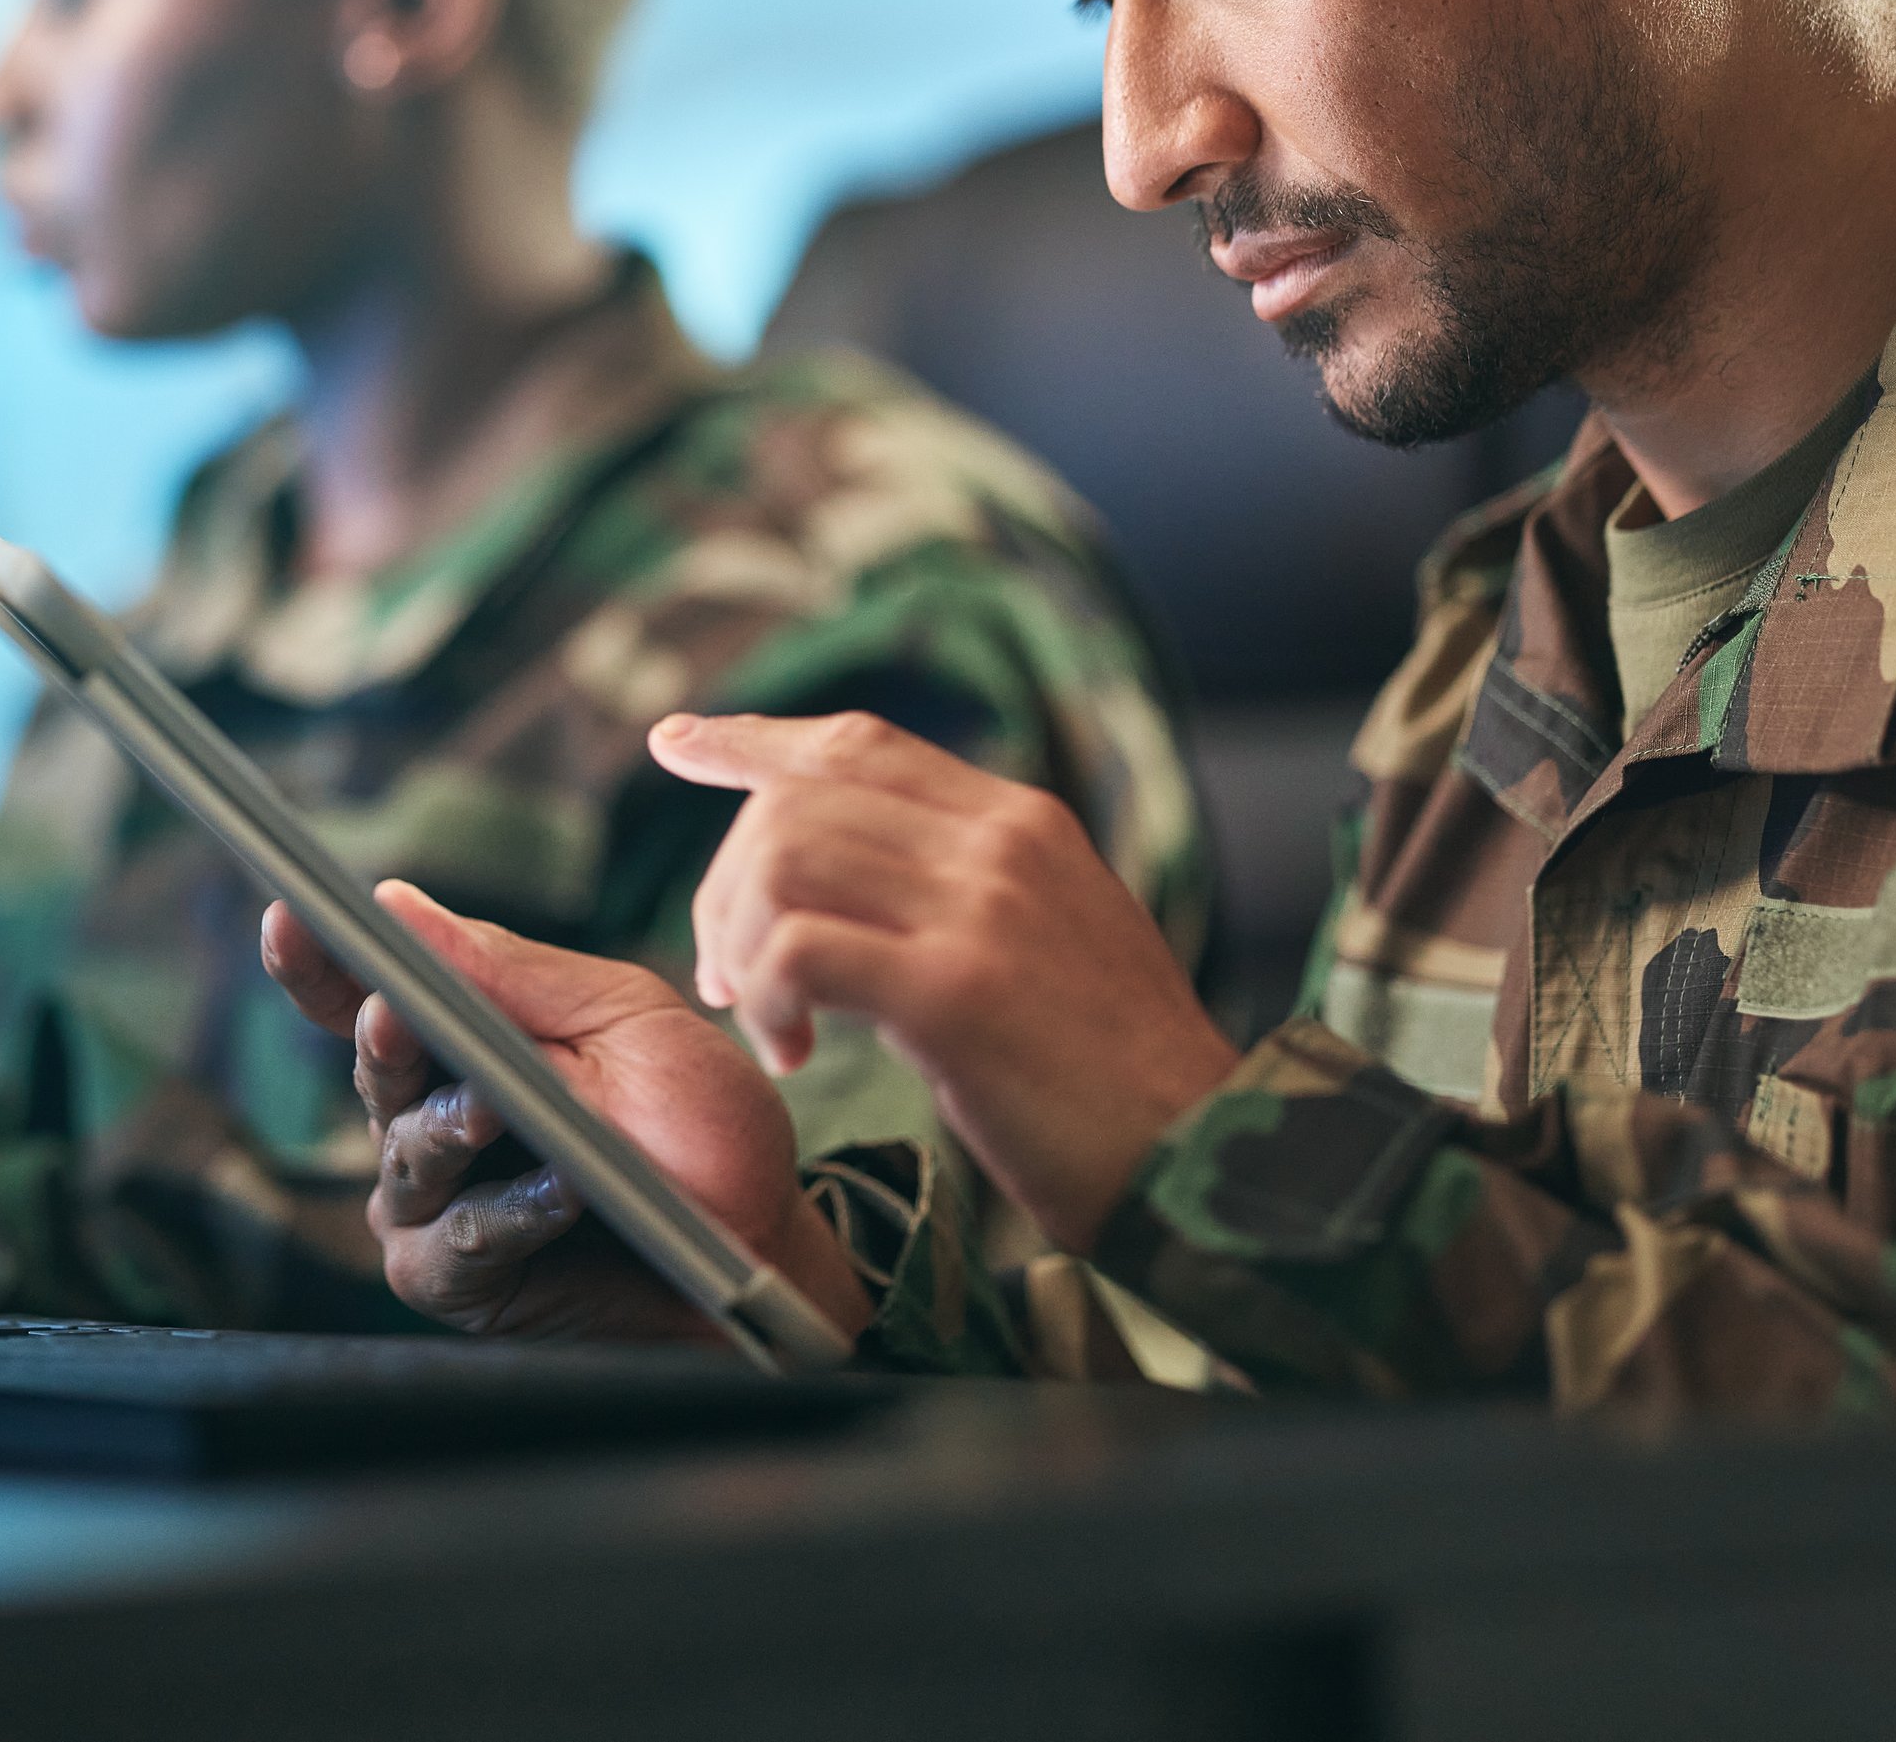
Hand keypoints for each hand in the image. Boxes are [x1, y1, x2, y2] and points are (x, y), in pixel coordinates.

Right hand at [259, 884, 871, 1349]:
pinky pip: (456, 1245)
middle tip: (395, 1015)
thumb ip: (513, 973)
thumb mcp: (625, 1021)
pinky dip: (505, 1216)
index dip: (320, 961)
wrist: (768, 1245)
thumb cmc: (699, 1126)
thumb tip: (395, 902)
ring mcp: (442, 1207)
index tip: (288, 914)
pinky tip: (560, 1193)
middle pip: (376, 1070)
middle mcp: (436, 1123)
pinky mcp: (467, 1284)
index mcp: (466, 1044)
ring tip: (493, 1110)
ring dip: (449, 1130)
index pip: (370, 996)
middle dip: (383, 1040)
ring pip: (406, 1158)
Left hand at [658, 710, 1239, 1250]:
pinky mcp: (959, 990)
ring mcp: (983, 909)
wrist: (1215, 1157)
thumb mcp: (1053, 942)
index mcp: (1023, 823)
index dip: (755, 739)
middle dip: (726, 884)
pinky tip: (793, 1052)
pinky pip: (800, 950)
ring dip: (739, 940)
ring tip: (762, 1018)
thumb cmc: (1119, 1081)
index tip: (680, 740)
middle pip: (797, 800)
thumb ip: (967, 893)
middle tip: (726, 975)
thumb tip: (853, 891)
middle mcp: (1002, 842)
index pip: (857, 745)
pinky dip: (767, 997)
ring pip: (783, 859)